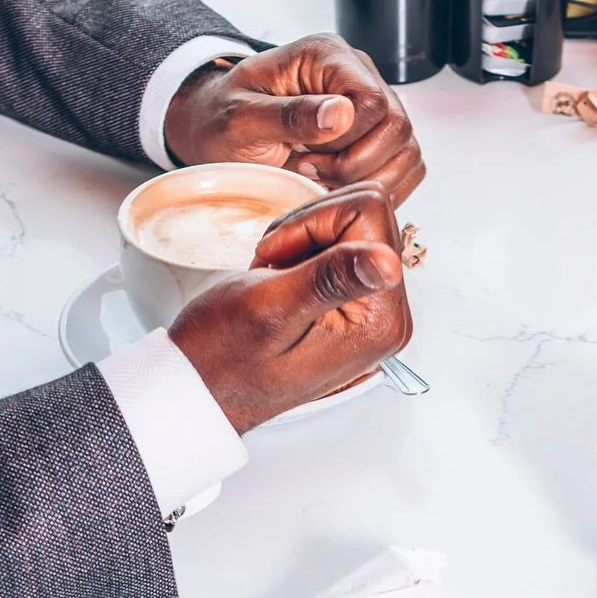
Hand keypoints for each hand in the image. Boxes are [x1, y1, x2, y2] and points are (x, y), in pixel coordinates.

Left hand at [164, 35, 424, 204]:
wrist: (221, 131)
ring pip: (408, 151)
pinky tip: (341, 189)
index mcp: (327, 56)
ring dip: (369, 179)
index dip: (348, 142)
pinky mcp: (379, 138)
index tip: (306, 158)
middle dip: (358, 165)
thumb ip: (289, 115)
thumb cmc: (224, 119)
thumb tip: (341, 114)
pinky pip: (407, 168)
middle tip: (312, 172)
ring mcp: (374, 107)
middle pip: (398, 127)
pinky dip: (381, 188)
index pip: (373, 102)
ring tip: (322, 179)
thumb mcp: (242, 119)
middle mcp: (359, 74)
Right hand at [169, 183, 410, 433]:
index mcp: (379, 320)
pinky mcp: (357, 304)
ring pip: (353, 225)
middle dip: (311, 228)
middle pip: (367, 215)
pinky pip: (341, 247)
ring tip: (275, 276)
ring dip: (304, 238)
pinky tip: (282, 279)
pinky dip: (304, 250)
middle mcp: (388, 317)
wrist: (208, 386)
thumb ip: (332, 279)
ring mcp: (374, 310)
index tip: (280, 256)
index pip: (369, 212)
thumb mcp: (274, 309)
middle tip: (275, 266)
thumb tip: (388, 262)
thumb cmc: (228, 355)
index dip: (315, 220)